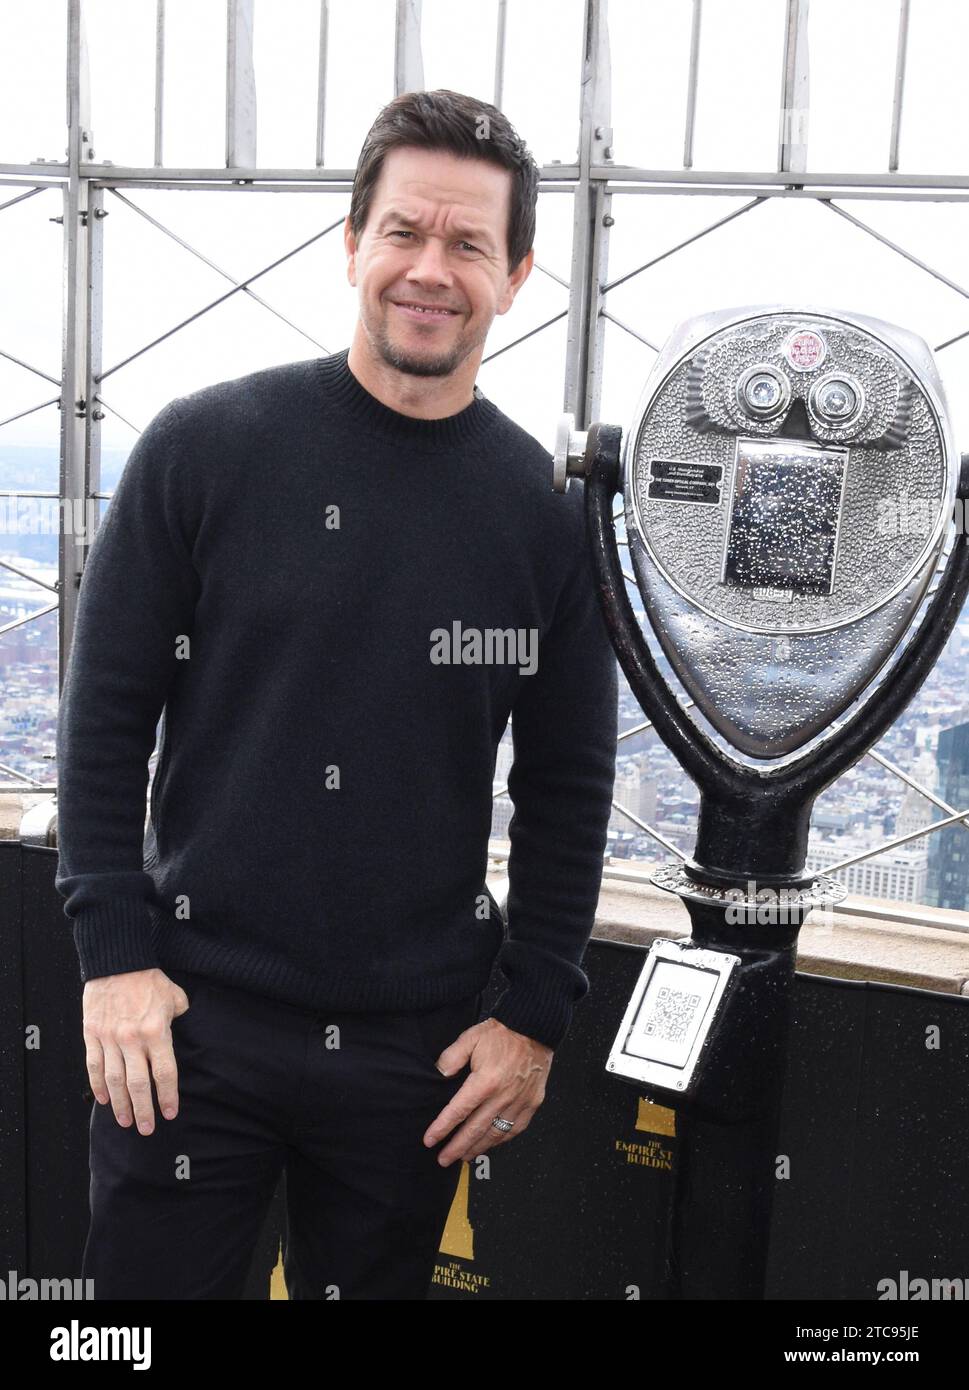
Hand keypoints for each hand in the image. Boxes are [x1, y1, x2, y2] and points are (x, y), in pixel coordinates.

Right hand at [82, 967, 189, 1134]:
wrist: (116, 962)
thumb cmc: (148, 979)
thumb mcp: (175, 996)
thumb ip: (180, 1016)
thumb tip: (181, 1026)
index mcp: (156, 1031)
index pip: (164, 1072)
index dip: (167, 1095)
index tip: (170, 1113)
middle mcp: (132, 1039)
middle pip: (138, 1084)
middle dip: (143, 1109)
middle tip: (147, 1128)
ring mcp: (109, 1039)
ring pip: (114, 1081)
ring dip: (120, 1105)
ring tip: (126, 1121)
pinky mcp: (92, 1035)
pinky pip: (94, 1066)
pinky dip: (98, 1086)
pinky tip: (103, 1100)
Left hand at [422, 1017, 552, 1165]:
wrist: (534, 1027)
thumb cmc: (502, 1033)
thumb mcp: (470, 1038)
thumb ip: (451, 1058)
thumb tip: (439, 1076)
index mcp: (485, 1081)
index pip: (458, 1111)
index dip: (442, 1128)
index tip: (430, 1140)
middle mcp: (503, 1096)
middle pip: (475, 1130)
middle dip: (457, 1148)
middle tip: (443, 1160)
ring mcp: (520, 1102)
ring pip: (495, 1134)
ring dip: (478, 1148)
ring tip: (463, 1157)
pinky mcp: (532, 1103)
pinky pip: (515, 1129)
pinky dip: (501, 1140)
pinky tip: (490, 1143)